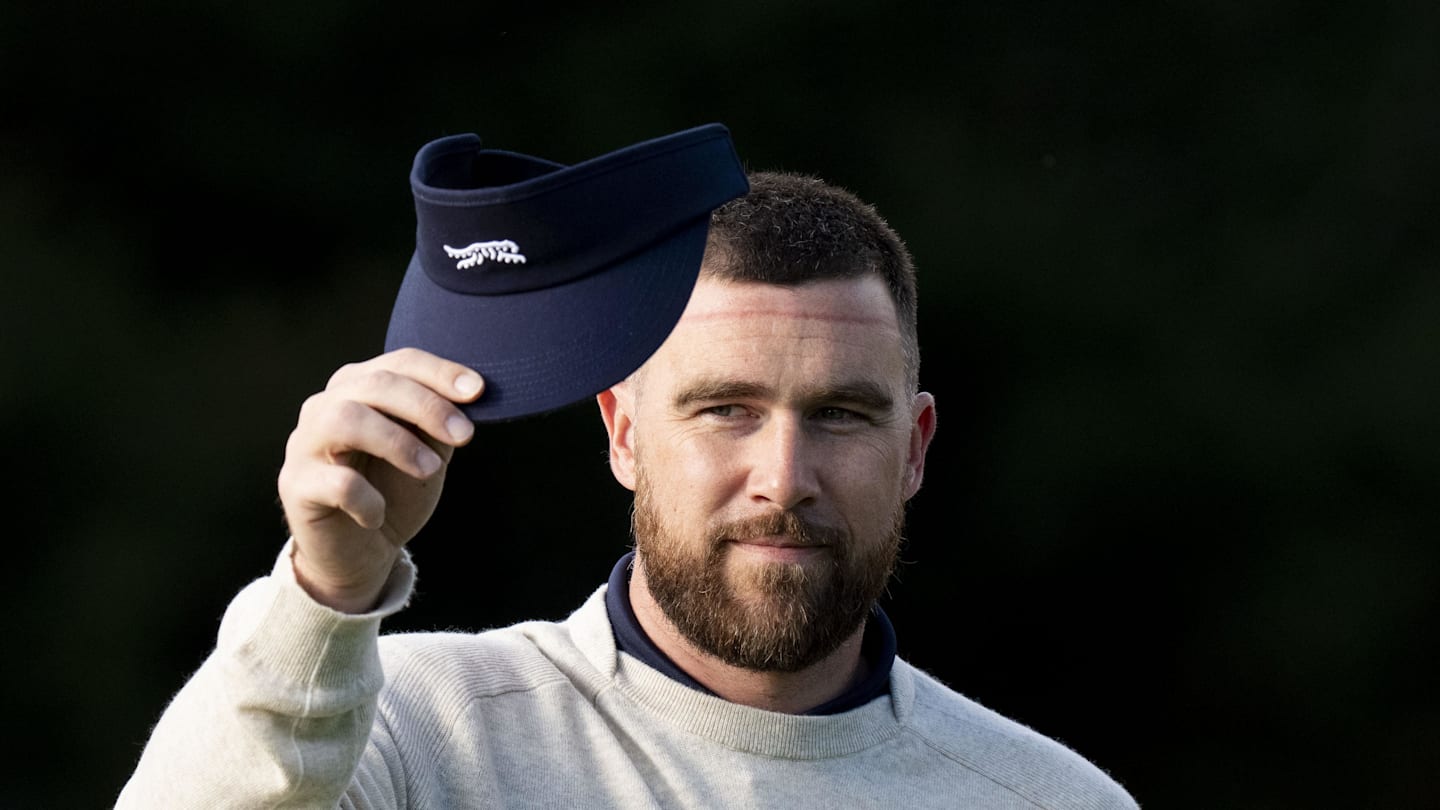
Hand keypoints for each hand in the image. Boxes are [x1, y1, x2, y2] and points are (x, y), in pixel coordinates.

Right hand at [277, 348, 482, 611]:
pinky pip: (336, 483)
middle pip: (375, 384)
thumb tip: (469, 398)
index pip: (399, 363)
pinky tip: (378, 517)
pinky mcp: (296, 485)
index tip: (478, 391)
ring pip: (345, 419)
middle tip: (465, 435)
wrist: (361, 552)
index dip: (440, 372)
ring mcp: (305, 444)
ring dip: (397, 442)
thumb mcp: (427, 452)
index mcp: (359, 388)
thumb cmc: (394, 491)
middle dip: (426, 406)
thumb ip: (439, 424)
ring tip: (431, 469)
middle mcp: (325, 406)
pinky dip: (368, 499)